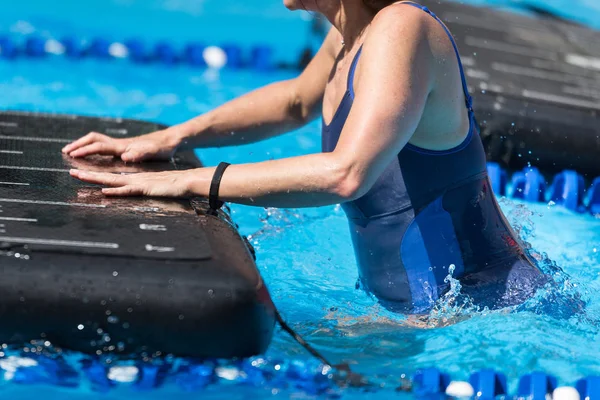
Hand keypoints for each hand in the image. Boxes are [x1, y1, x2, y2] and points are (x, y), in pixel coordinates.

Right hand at [61, 129, 178, 161]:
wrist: (172, 139)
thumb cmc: (164, 147)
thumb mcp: (154, 152)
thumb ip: (140, 154)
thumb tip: (125, 157)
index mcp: (124, 146)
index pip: (99, 146)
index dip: (85, 150)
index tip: (71, 154)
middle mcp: (121, 144)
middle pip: (94, 140)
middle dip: (78, 145)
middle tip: (64, 151)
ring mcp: (123, 144)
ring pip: (98, 141)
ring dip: (84, 144)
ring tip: (73, 150)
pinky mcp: (127, 147)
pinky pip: (104, 145)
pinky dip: (93, 147)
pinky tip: (93, 153)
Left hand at [69, 169, 195, 197]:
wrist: (186, 181)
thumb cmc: (173, 186)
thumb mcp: (155, 189)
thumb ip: (143, 190)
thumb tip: (135, 192)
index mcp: (135, 180)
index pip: (111, 178)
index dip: (96, 176)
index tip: (81, 174)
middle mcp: (134, 179)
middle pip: (107, 177)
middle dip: (88, 175)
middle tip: (71, 172)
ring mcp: (139, 183)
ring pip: (113, 181)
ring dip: (96, 179)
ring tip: (80, 176)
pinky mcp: (146, 189)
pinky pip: (128, 190)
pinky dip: (116, 191)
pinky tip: (105, 191)